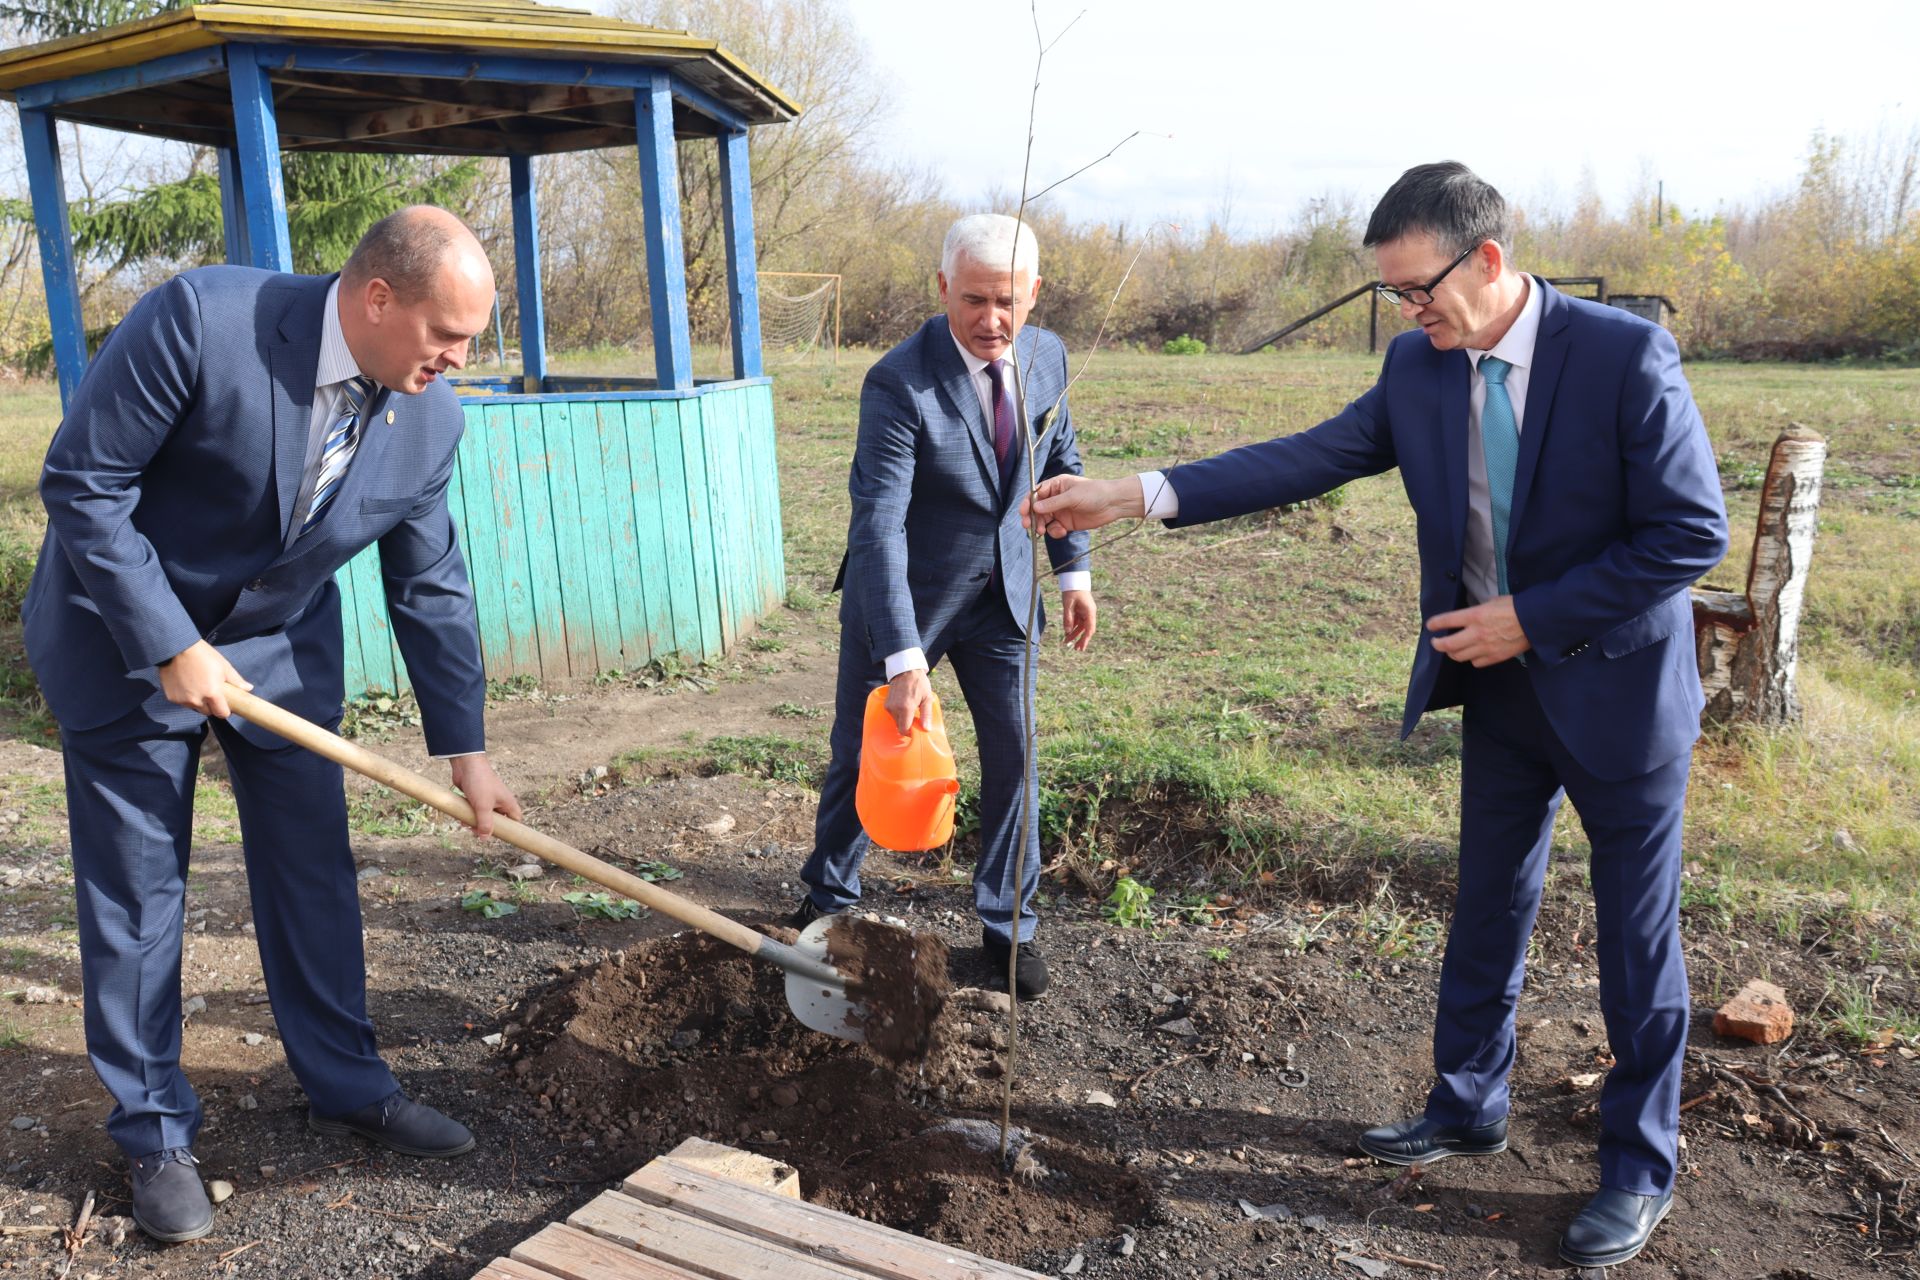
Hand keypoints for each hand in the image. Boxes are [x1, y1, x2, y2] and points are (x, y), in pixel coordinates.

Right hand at [158, 640, 251, 717]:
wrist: (176, 648)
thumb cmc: (203, 655)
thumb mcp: (223, 666)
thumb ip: (236, 681)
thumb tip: (248, 689)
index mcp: (212, 694)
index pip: (222, 714)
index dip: (225, 710)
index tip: (225, 704)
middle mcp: (196, 700)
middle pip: (208, 712)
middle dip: (212, 706)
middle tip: (212, 693)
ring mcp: (183, 700)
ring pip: (195, 708)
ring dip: (199, 702)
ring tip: (199, 687)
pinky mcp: (172, 698)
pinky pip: (183, 703)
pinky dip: (186, 698)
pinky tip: (187, 685)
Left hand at [449, 754, 521, 838]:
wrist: (466, 765)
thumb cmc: (480, 782)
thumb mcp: (483, 806)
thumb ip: (485, 824)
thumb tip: (485, 839)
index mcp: (508, 803)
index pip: (515, 820)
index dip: (510, 829)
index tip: (501, 837)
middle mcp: (499, 802)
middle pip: (498, 821)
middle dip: (487, 828)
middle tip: (477, 832)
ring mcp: (488, 799)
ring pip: (484, 817)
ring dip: (475, 823)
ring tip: (466, 824)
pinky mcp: (476, 797)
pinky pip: (475, 811)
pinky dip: (469, 815)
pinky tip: (461, 818)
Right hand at [885, 668, 932, 733]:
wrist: (906, 670)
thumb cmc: (918, 683)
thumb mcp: (927, 698)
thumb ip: (926, 715)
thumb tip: (926, 729)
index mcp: (906, 708)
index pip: (904, 729)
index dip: (910, 733)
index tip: (917, 729)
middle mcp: (895, 708)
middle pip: (900, 726)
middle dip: (908, 726)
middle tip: (916, 719)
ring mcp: (889, 706)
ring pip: (896, 721)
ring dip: (903, 720)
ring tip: (911, 710)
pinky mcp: (886, 704)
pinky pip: (892, 715)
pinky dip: (899, 714)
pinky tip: (905, 707)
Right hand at [1022, 475, 1144, 537]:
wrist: (1113, 504)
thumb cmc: (1095, 493)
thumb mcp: (1073, 496)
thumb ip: (1053, 503)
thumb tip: (1035, 508)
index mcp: (1056, 485)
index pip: (1036, 493)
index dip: (1028, 502)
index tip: (1023, 512)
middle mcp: (1056, 498)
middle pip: (1037, 508)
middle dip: (1032, 517)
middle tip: (1028, 526)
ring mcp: (1061, 511)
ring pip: (1044, 520)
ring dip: (1041, 526)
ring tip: (1042, 532)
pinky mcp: (1067, 523)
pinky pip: (1054, 528)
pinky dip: (1054, 532)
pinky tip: (1062, 532)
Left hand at [1061, 589, 1096, 649]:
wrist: (1074, 580)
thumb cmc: (1072, 591)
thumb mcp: (1068, 605)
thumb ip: (1068, 618)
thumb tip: (1067, 631)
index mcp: (1090, 612)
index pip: (1090, 628)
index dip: (1086, 638)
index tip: (1082, 646)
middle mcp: (1089, 613)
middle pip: (1086, 630)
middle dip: (1081, 639)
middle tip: (1077, 649)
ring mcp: (1085, 612)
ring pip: (1080, 627)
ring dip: (1074, 634)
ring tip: (1066, 643)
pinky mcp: (1080, 611)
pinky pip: (1077, 622)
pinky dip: (1072, 628)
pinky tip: (1066, 634)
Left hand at [1428, 596, 1531, 666]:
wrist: (1536, 621)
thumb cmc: (1516, 607)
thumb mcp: (1492, 601)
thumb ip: (1477, 611)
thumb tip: (1469, 616)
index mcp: (1475, 616)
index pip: (1447, 620)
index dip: (1435, 624)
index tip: (1430, 626)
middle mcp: (1477, 633)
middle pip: (1448, 644)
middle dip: (1438, 644)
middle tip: (1436, 642)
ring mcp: (1485, 647)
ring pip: (1459, 656)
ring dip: (1452, 653)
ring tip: (1452, 649)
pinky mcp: (1495, 657)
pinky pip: (1476, 663)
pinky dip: (1471, 660)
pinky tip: (1472, 655)